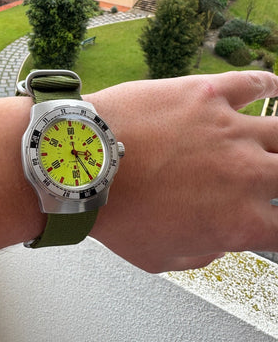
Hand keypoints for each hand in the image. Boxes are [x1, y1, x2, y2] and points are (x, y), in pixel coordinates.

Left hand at [87, 71, 277, 272]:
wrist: (83, 165)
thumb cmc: (114, 211)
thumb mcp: (159, 258)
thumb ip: (202, 252)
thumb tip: (218, 241)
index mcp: (238, 221)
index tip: (271, 219)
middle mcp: (244, 174)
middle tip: (273, 177)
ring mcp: (230, 129)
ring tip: (277, 141)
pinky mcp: (207, 95)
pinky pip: (253, 83)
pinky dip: (269, 84)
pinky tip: (273, 86)